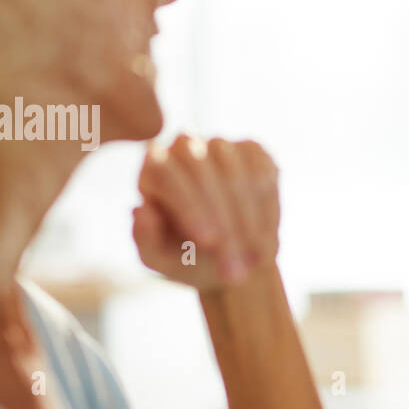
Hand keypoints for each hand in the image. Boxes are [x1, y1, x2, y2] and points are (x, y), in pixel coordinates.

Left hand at [134, 134, 279, 289]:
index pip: (166, 172)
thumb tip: (140, 210)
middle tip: (234, 262)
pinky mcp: (253, 151)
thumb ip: (144, 239)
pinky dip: (267, 210)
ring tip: (255, 260)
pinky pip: (262, 175)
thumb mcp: (159, 259)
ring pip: (235, 169)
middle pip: (201, 167)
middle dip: (222, 217)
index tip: (208, 242)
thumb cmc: (185, 257)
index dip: (189, 205)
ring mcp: (220, 145)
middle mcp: (183, 146)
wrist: (226, 256)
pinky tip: (267, 241)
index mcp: (152, 167)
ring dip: (248, 218)